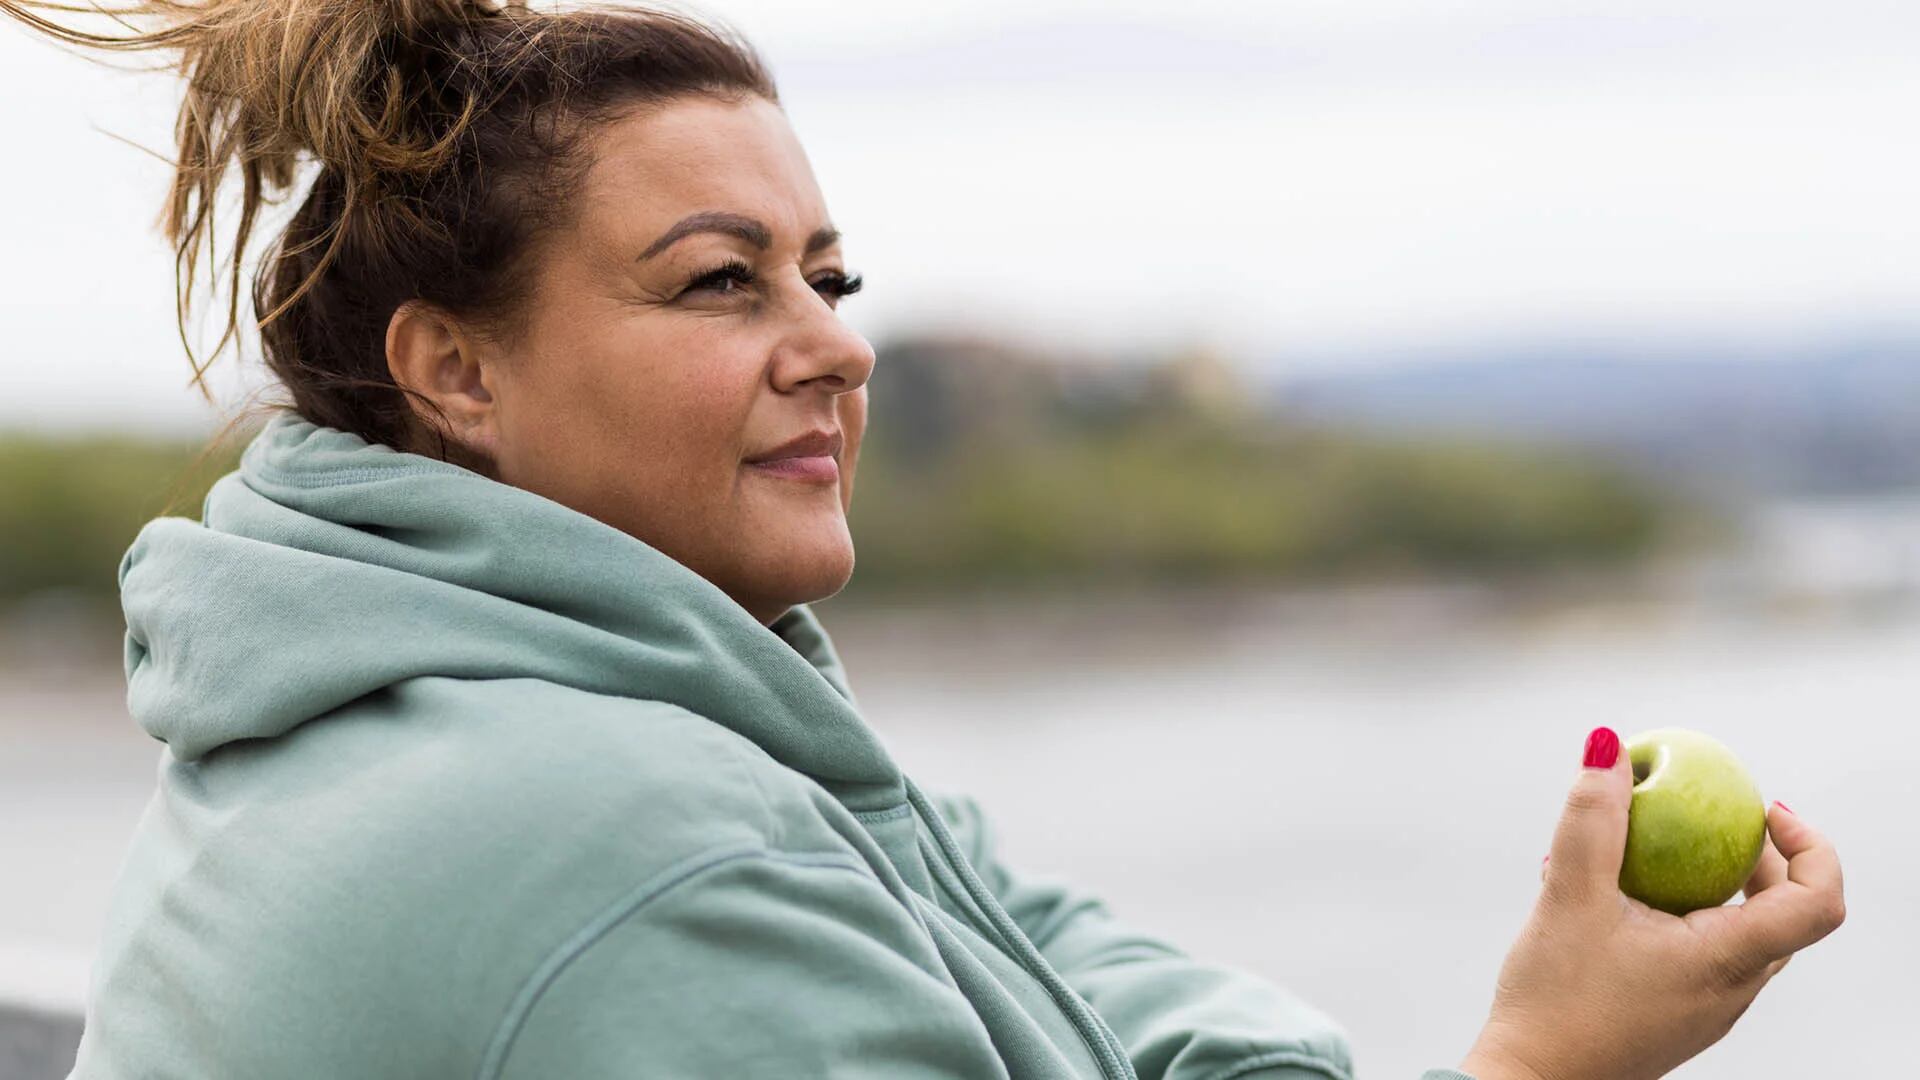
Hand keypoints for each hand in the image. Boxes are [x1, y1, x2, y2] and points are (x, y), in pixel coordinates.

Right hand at [1458, 728, 1845, 1079]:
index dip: (1810, 844)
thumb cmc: (1554, 1001)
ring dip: (1707, 879)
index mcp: (1727, 961)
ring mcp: (1708, 1006)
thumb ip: (1591, 819)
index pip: (1817, 901)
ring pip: (1739, 930)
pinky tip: (1609, 896)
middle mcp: (1733, 989)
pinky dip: (1677, 909)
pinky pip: (1702, 950)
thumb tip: (1608, 747)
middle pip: (1782, 910)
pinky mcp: (1678, 1011)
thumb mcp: (1568, 896)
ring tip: (1641, 851)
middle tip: (1704, 814)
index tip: (1764, 809)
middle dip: (1753, 853)